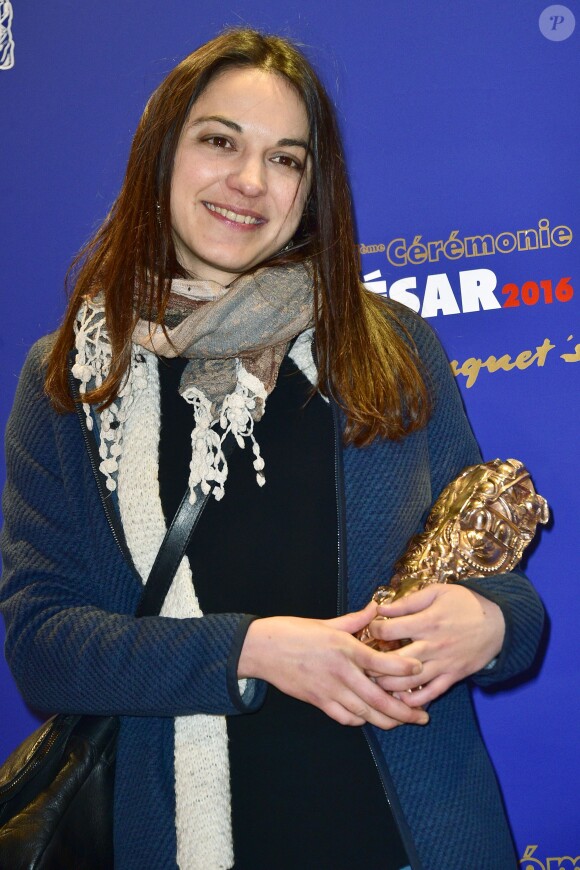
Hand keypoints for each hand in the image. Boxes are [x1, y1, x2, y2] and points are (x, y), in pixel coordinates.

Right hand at [238, 602, 429, 729]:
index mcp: (344, 648)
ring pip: (365, 713)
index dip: (404, 669)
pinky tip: (370, 718)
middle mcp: (340, 672)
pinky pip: (345, 717)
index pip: (382, 662)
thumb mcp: (326, 623)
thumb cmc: (292, 632)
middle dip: (404, 711)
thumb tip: (376, 609)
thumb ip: (355, 620)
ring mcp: (329, 690)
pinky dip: (361, 720)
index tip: (420, 671)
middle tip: (423, 716)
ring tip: (403, 722)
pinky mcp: (318, 702)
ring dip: (387, 720)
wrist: (262, 649)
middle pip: (379, 698)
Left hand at [368, 584, 504, 706]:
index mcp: (427, 622)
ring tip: (375, 680)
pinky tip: (399, 698)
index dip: (374, 629)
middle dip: (375, 663)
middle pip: (395, 661)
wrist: (500, 622)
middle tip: (364, 662)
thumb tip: (382, 608)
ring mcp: (444, 664)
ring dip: (389, 684)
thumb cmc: (466, 603)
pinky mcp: (453, 677)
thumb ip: (409, 601)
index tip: (371, 628)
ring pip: (410, 681)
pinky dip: (414, 700)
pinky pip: (431, 693)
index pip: (390, 630)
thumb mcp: (437, 592)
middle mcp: (433, 645)